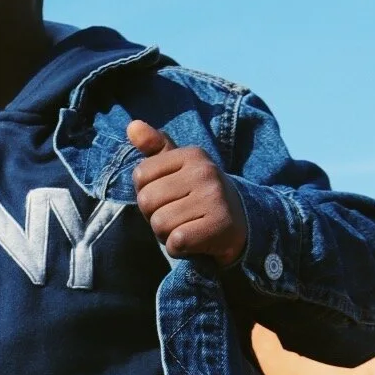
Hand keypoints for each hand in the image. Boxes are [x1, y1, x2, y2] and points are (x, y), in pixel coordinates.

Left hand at [127, 120, 247, 263]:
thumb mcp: (181, 167)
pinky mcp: (219, 225)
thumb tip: (132, 125)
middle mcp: (204, 172)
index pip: (141, 175)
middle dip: (154, 216)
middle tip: (177, 216)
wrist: (242, 224)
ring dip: (166, 234)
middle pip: (146, 201)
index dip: (147, 193)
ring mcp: (214, 198)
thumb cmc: (201, 195)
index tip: (169, 197)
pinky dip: (178, 249)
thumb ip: (155, 148)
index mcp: (192, 155)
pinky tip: (193, 242)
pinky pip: (176, 242)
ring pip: (159, 223)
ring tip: (186, 227)